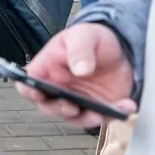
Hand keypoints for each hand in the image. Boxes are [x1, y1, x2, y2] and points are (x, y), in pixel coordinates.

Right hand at [18, 23, 136, 126]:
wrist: (120, 48)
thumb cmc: (92, 39)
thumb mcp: (84, 35)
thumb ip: (79, 50)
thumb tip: (79, 70)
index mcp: (47, 69)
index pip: (29, 83)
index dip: (29, 90)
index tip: (37, 93)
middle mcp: (59, 88)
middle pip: (49, 106)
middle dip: (59, 109)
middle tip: (71, 106)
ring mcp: (78, 100)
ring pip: (74, 118)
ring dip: (86, 119)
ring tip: (100, 113)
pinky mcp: (99, 108)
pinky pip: (103, 117)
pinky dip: (114, 115)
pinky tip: (126, 106)